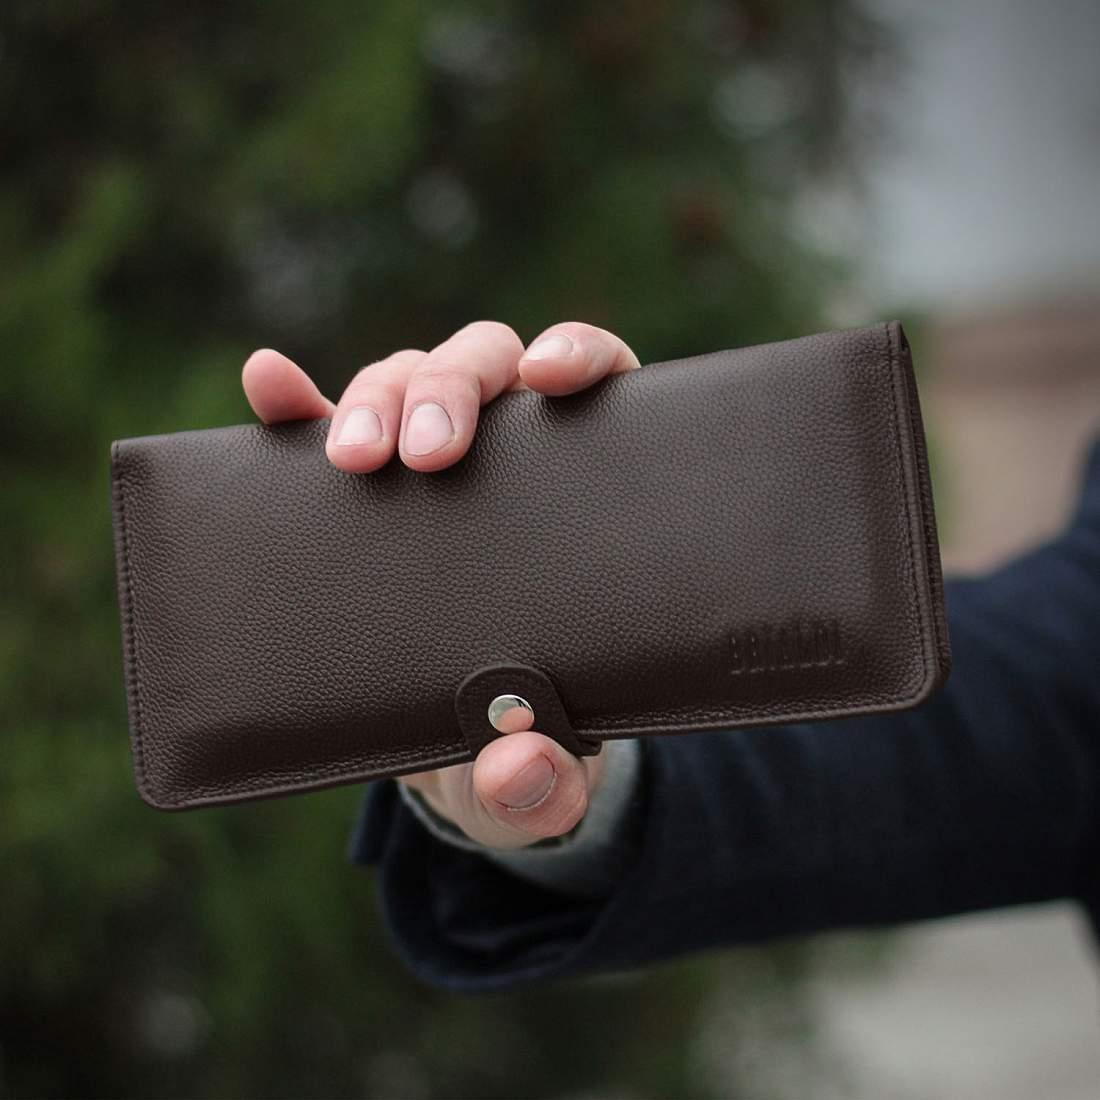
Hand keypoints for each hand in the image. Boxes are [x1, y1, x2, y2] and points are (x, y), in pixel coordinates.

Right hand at [241, 320, 640, 847]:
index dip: (581, 354)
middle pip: (487, 367)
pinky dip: (292, 404)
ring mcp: (424, 474)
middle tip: (427, 456)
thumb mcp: (544, 778)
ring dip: (376, 394)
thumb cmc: (523, 745)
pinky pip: (319, 431)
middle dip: (450, 388)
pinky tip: (271, 385)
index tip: (550, 376)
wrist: (457, 764)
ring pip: (407, 379)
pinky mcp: (353, 505)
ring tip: (353, 457)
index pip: (598, 385)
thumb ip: (547, 787)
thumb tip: (520, 762)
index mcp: (578, 497)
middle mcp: (505, 461)